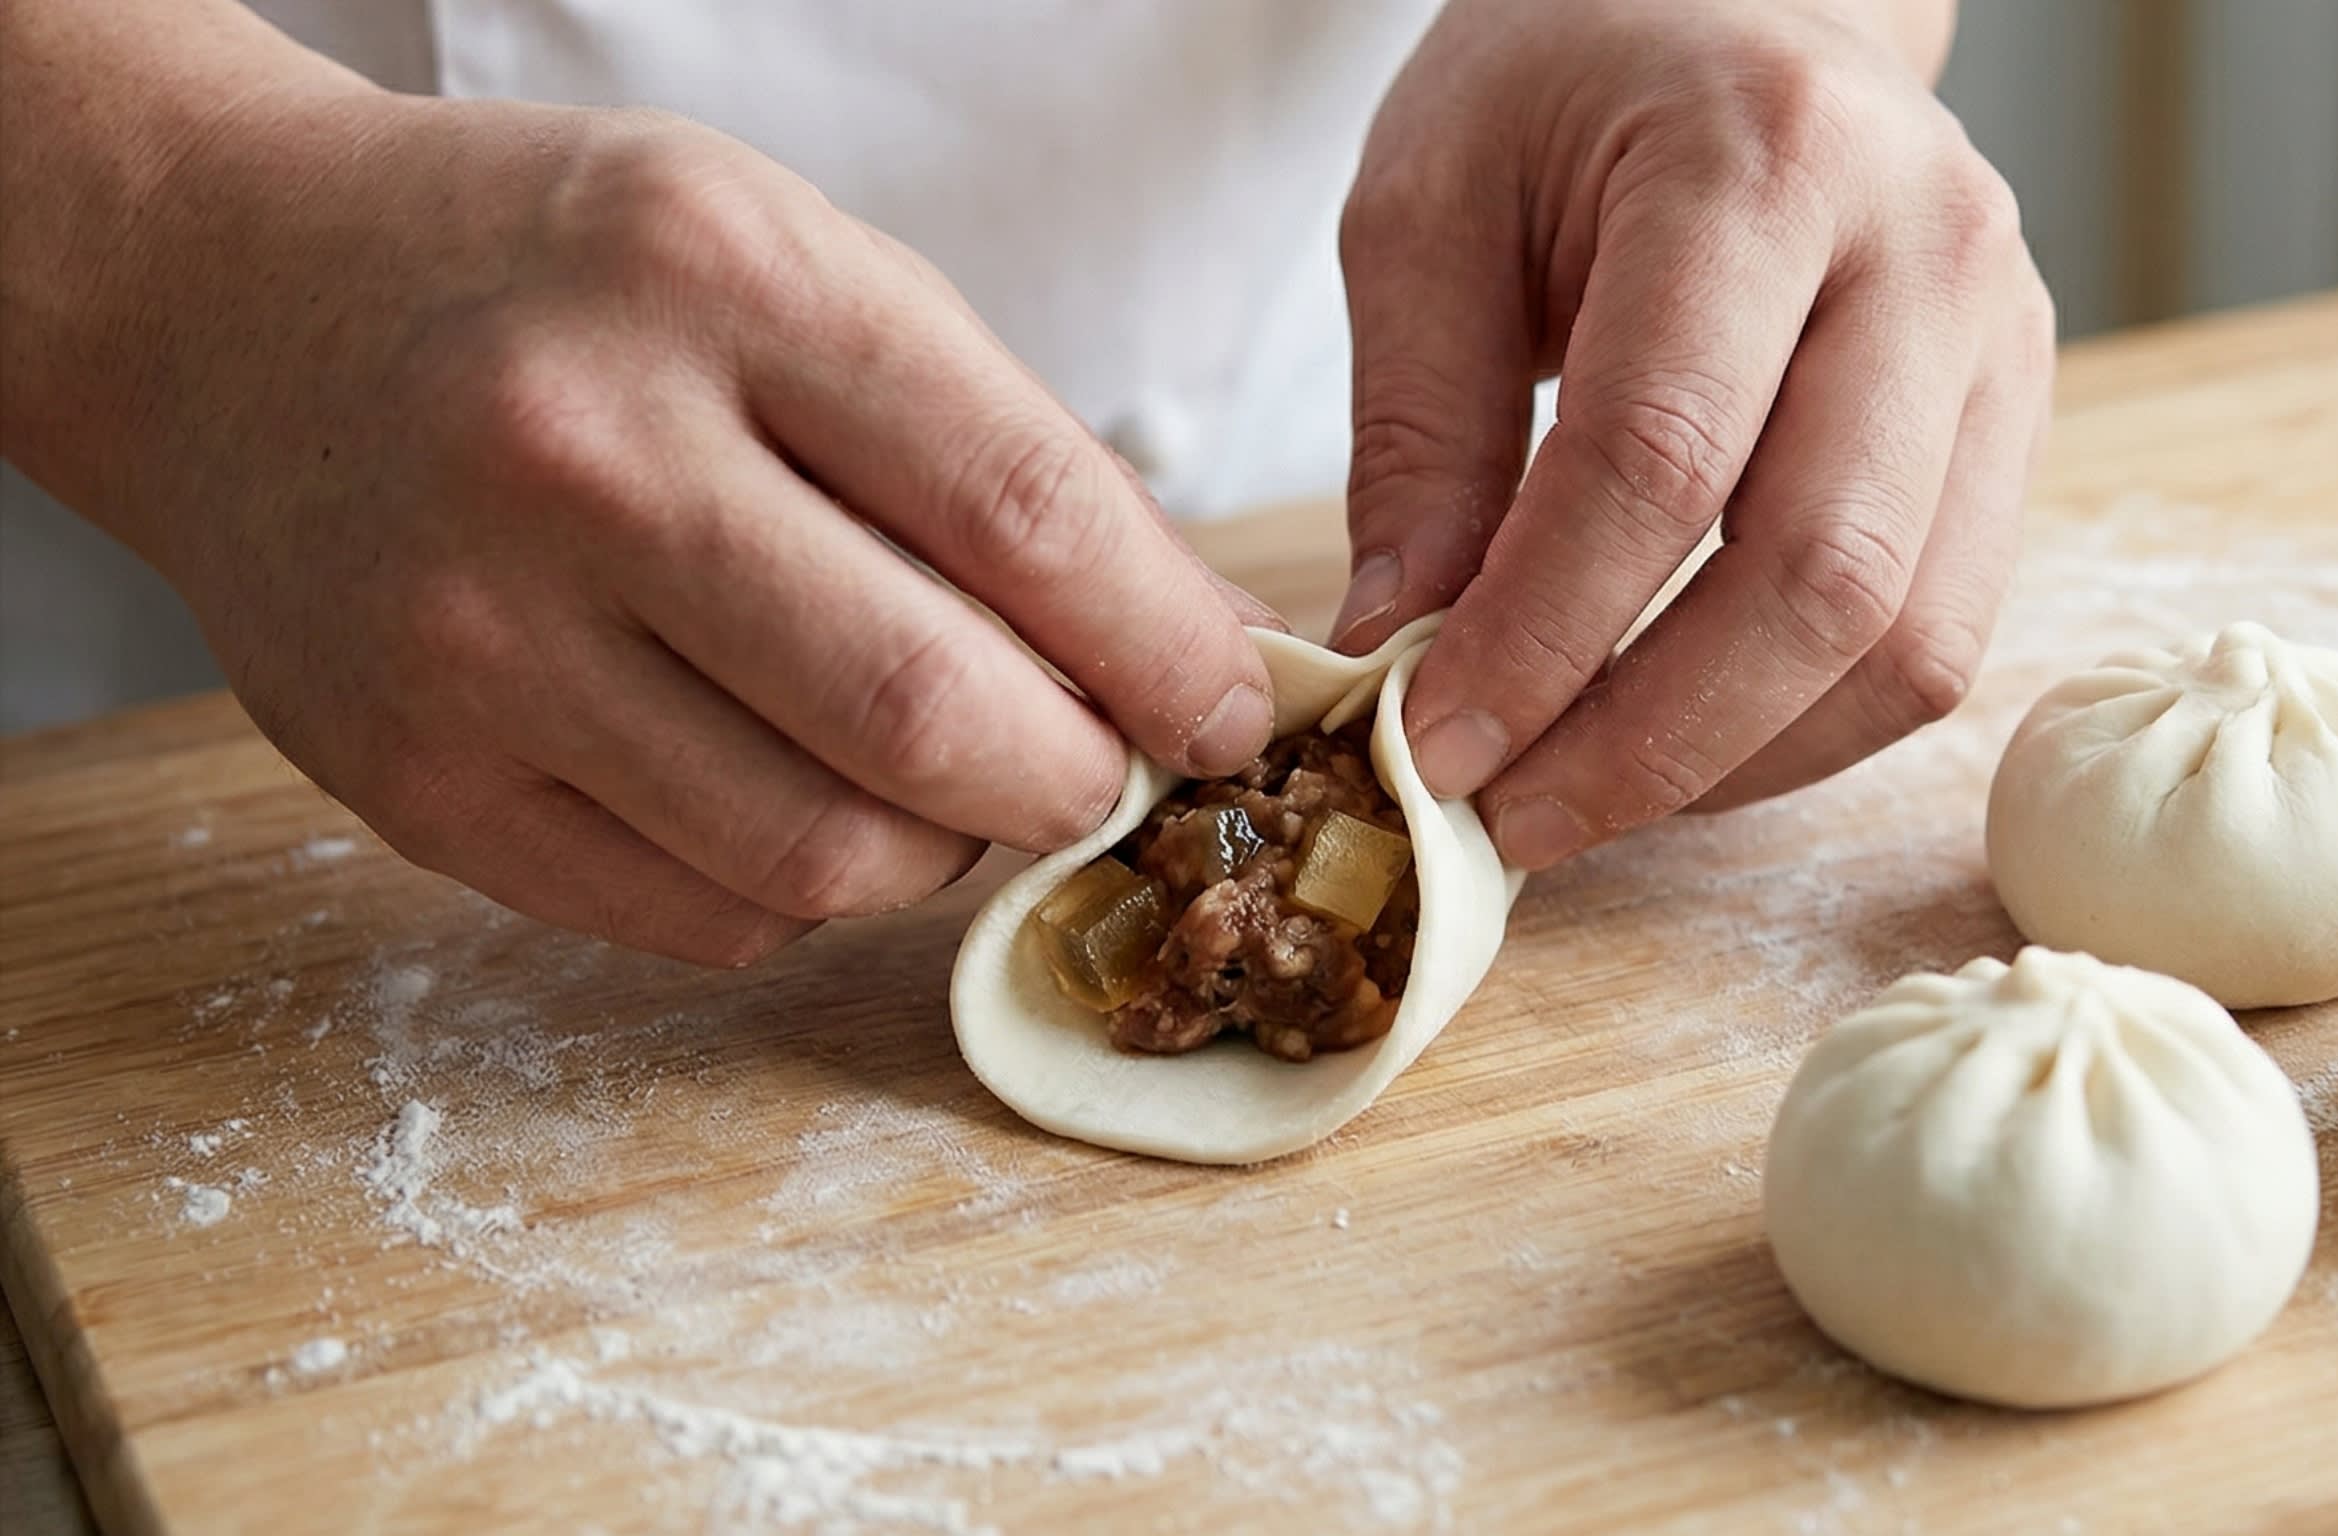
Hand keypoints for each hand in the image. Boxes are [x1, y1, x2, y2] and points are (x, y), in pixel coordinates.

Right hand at [17, 84, 1277, 963]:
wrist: (234, 304)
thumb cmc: (555, 277)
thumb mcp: (784, 260)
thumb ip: (980, 443)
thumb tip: (1174, 648)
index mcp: (716, 282)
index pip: (1022, 510)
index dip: (1167, 647)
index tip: (1228, 709)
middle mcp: (582, 456)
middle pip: (929, 716)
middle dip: (1072, 780)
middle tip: (1098, 771)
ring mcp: (477, 634)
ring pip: (824, 854)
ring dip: (942, 849)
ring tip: (944, 778)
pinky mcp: (411, 779)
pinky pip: (697, 917)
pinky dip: (802, 887)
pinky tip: (797, 795)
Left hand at [1333, 0, 2050, 866]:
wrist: (1735, 3)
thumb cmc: (1564, 86)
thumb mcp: (1428, 207)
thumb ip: (1420, 430)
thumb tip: (1397, 651)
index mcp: (1764, 158)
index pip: (1661, 457)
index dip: (1542, 637)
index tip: (1432, 747)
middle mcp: (1926, 248)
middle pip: (1818, 575)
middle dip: (1646, 739)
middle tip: (1509, 819)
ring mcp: (2000, 341)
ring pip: (1906, 638)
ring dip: (1733, 763)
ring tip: (1580, 800)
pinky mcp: (2016, 422)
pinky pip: (1937, 636)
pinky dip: (1804, 731)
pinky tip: (1682, 747)